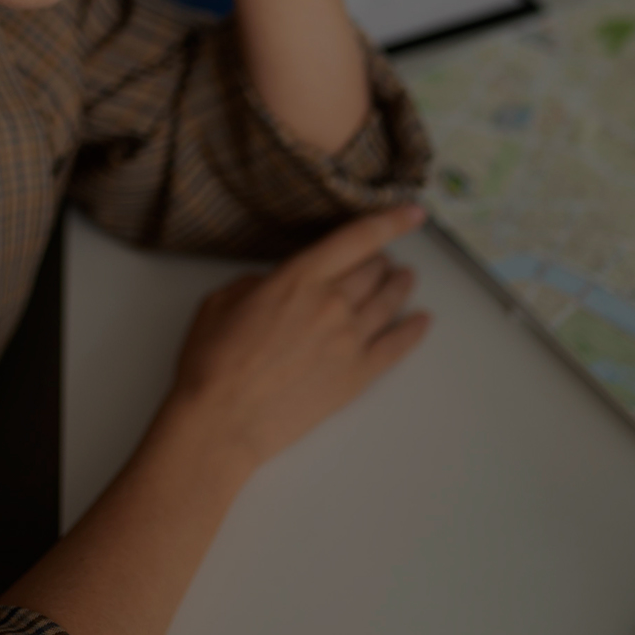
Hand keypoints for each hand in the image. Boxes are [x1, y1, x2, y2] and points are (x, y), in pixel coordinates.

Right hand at [169, 205, 429, 470]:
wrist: (221, 423)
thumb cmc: (212, 363)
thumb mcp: (222, 301)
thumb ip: (259, 282)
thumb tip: (278, 283)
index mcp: (300, 277)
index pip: (357, 238)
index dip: (390, 221)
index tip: (411, 212)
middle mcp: (332, 303)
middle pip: (374, 270)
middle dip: (380, 260)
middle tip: (383, 258)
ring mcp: (349, 340)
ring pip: (388, 302)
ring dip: (399, 286)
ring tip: (405, 278)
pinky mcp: (356, 376)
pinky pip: (396, 346)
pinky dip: (413, 331)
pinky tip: (422, 321)